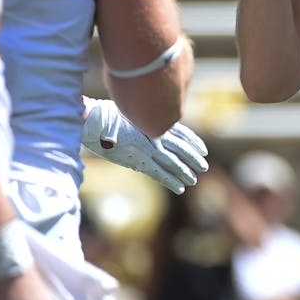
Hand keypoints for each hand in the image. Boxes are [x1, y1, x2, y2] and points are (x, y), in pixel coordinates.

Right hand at [81, 98, 209, 193]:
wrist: (94, 120)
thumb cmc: (105, 114)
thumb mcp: (129, 110)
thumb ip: (140, 119)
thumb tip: (144, 123)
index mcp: (154, 122)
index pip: (181, 132)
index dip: (193, 141)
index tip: (203, 149)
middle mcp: (155, 134)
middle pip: (181, 148)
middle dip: (193, 158)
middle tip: (204, 166)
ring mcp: (148, 148)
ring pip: (174, 162)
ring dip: (185, 172)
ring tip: (193, 180)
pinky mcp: (138, 160)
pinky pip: (159, 173)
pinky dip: (171, 181)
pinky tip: (180, 188)